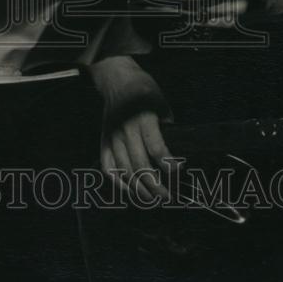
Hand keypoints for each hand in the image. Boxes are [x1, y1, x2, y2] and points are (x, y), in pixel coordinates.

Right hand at [88, 56, 173, 203]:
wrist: (117, 81)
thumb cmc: (145, 92)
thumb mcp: (163, 104)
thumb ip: (168, 129)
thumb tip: (177, 155)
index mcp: (144, 117)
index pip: (156, 148)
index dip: (169, 166)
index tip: (178, 174)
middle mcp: (126, 129)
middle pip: (140, 165)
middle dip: (156, 186)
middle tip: (167, 196)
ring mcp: (112, 136)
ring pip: (125, 171)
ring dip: (140, 190)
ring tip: (153, 199)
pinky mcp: (104, 142)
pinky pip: (108, 169)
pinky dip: (119, 184)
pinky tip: (131, 192)